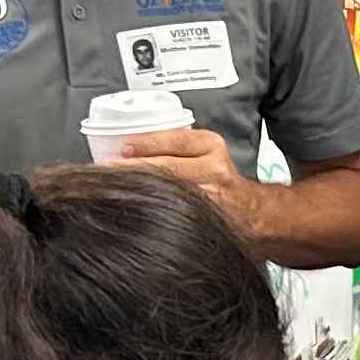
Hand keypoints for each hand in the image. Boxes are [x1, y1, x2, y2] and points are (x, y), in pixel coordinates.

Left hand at [113, 124, 254, 217]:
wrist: (253, 212)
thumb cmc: (222, 181)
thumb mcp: (206, 152)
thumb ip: (177, 147)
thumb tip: (129, 148)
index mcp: (211, 146)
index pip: (174, 140)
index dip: (145, 144)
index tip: (122, 148)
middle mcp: (214, 169)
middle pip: (167, 167)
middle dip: (134, 169)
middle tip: (106, 169)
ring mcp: (211, 196)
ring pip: (169, 190)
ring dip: (139, 189)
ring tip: (114, 188)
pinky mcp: (207, 218)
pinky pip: (175, 211)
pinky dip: (153, 209)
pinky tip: (136, 207)